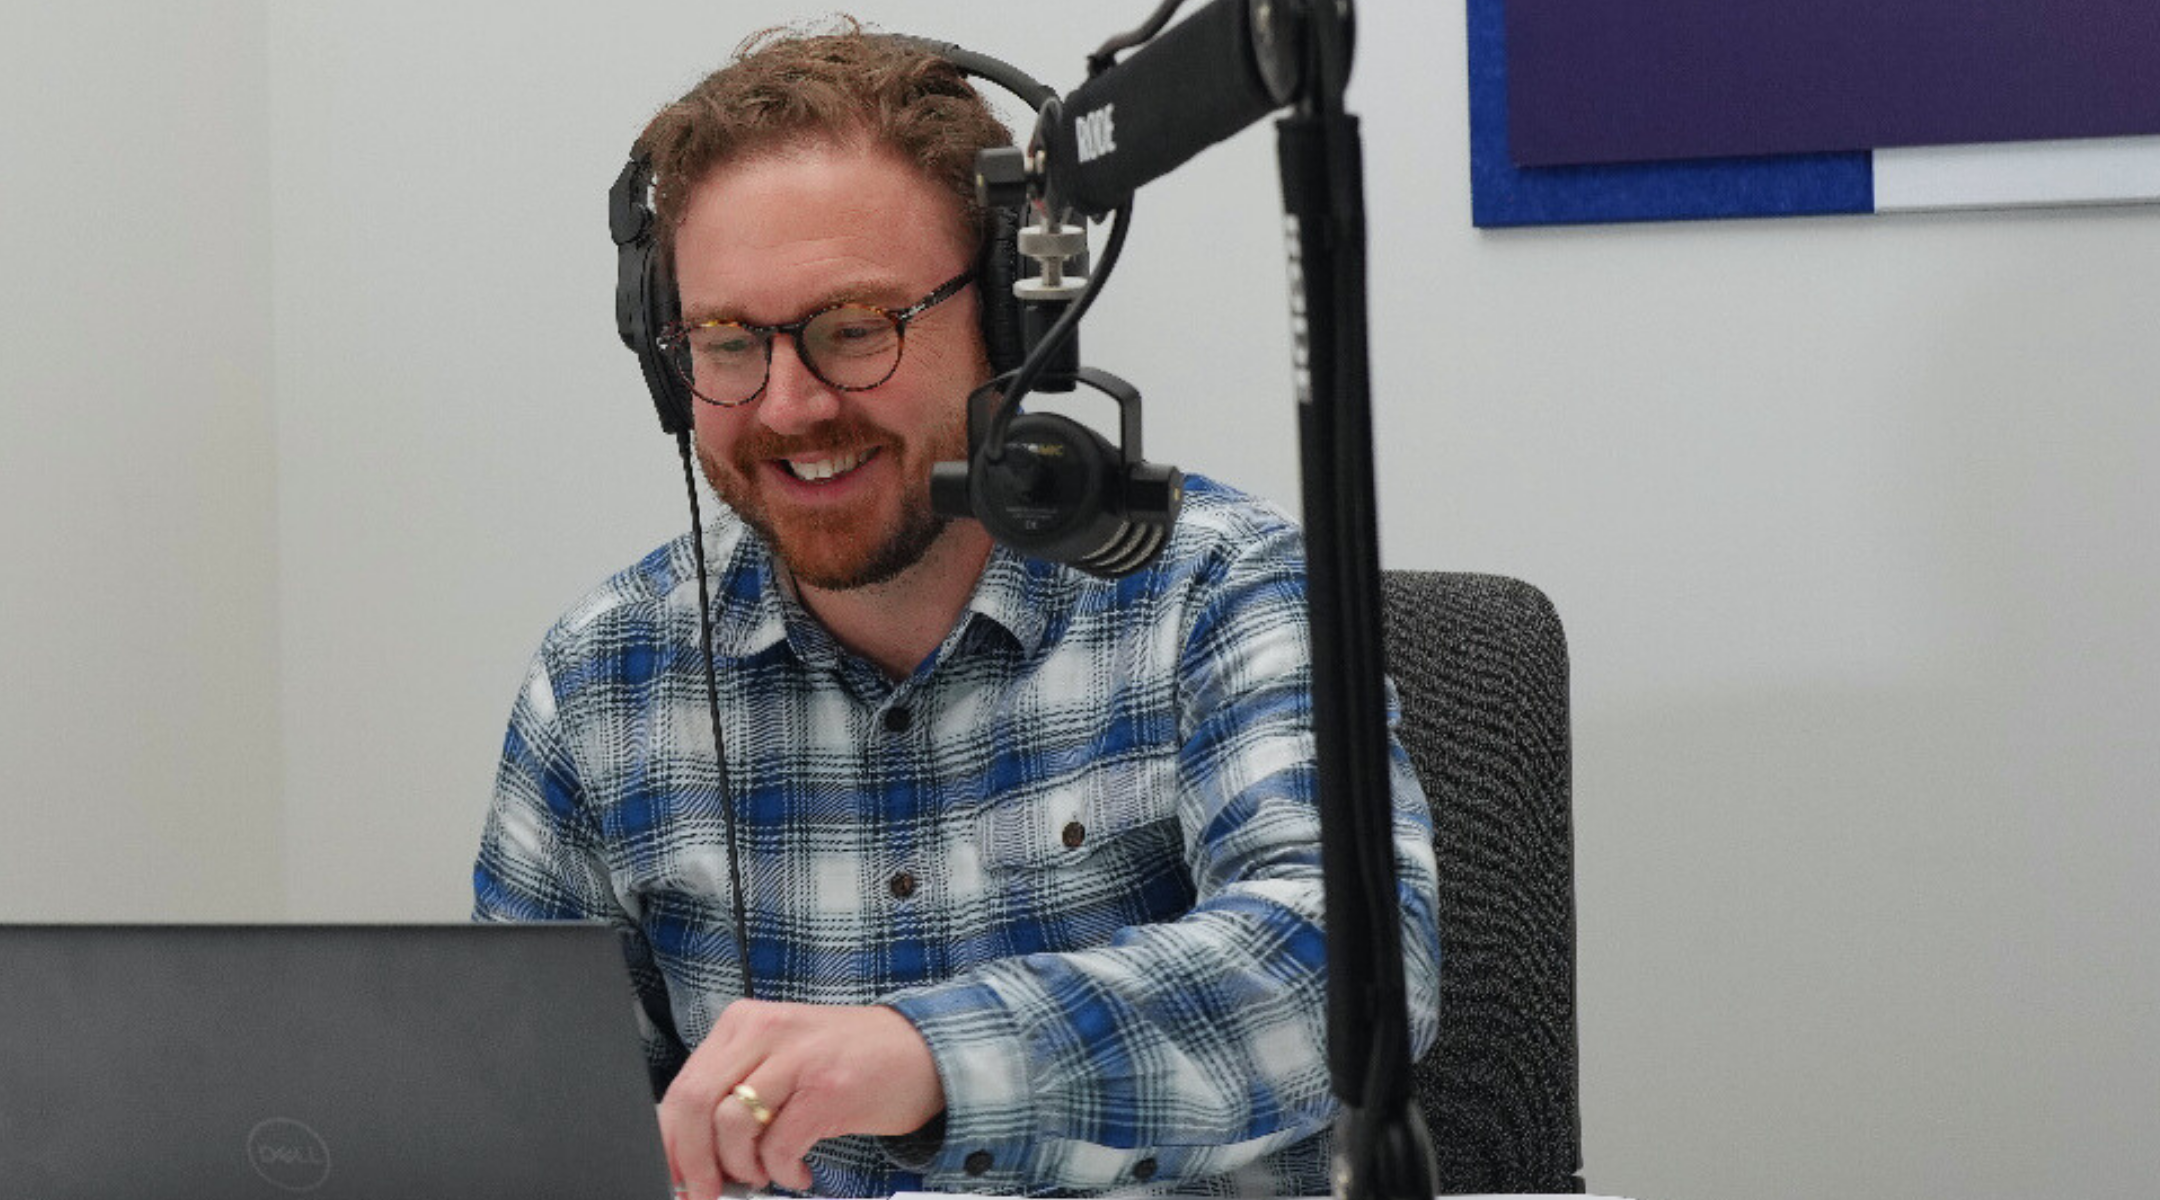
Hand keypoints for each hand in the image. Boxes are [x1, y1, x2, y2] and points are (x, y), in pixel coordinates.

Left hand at [658, 1000, 943, 1198]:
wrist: (924, 1049)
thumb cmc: (847, 1061)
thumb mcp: (780, 1060)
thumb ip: (735, 1091)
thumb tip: (688, 1150)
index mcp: (745, 1023)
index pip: (682, 1086)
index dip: (668, 1141)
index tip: (672, 1175)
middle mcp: (766, 1031)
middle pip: (693, 1103)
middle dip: (692, 1162)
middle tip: (706, 1191)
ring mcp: (799, 1058)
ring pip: (731, 1125)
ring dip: (743, 1167)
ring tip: (766, 1173)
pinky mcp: (829, 1088)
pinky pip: (780, 1145)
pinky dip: (782, 1171)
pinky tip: (799, 1170)